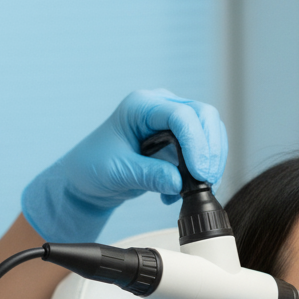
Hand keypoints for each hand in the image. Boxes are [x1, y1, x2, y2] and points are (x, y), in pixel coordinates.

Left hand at [21, 89, 226, 242]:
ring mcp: (171, 121)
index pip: (180, 115)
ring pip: (209, 131)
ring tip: (198, 188)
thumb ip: (149, 175)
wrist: (87, 178)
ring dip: (211, 160)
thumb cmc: (93, 167)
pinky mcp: (178, 140)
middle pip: (203, 116)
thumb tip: (179, 182)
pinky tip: (178, 193)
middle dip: (210, 149)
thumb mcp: (118, 172)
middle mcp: (160, 107)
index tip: (200, 172)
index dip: (195, 143)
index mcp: (140, 106)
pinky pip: (203, 149)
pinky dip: (201, 170)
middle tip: (207, 180)